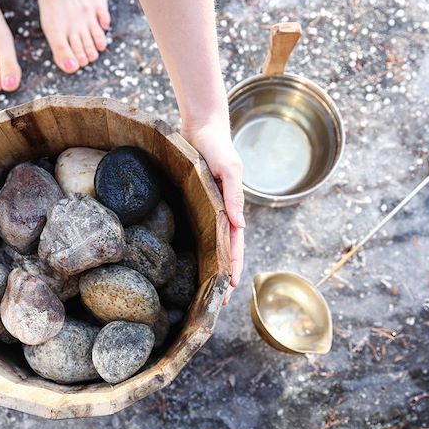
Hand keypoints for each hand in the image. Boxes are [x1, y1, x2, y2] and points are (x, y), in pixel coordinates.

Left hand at [181, 119, 244, 305]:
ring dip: (210, 264)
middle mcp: (221, 211)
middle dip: (222, 275)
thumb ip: (234, 195)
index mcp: (232, 208)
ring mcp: (207, 207)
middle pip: (223, 250)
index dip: (233, 268)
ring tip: (203, 287)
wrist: (202, 126)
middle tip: (215, 302)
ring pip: (210, 242)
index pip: (235, 246)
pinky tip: (188, 257)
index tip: (230, 290)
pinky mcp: (194, 200)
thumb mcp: (229, 170)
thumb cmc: (218, 147)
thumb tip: (240, 226)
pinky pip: (196, 226)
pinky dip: (196, 244)